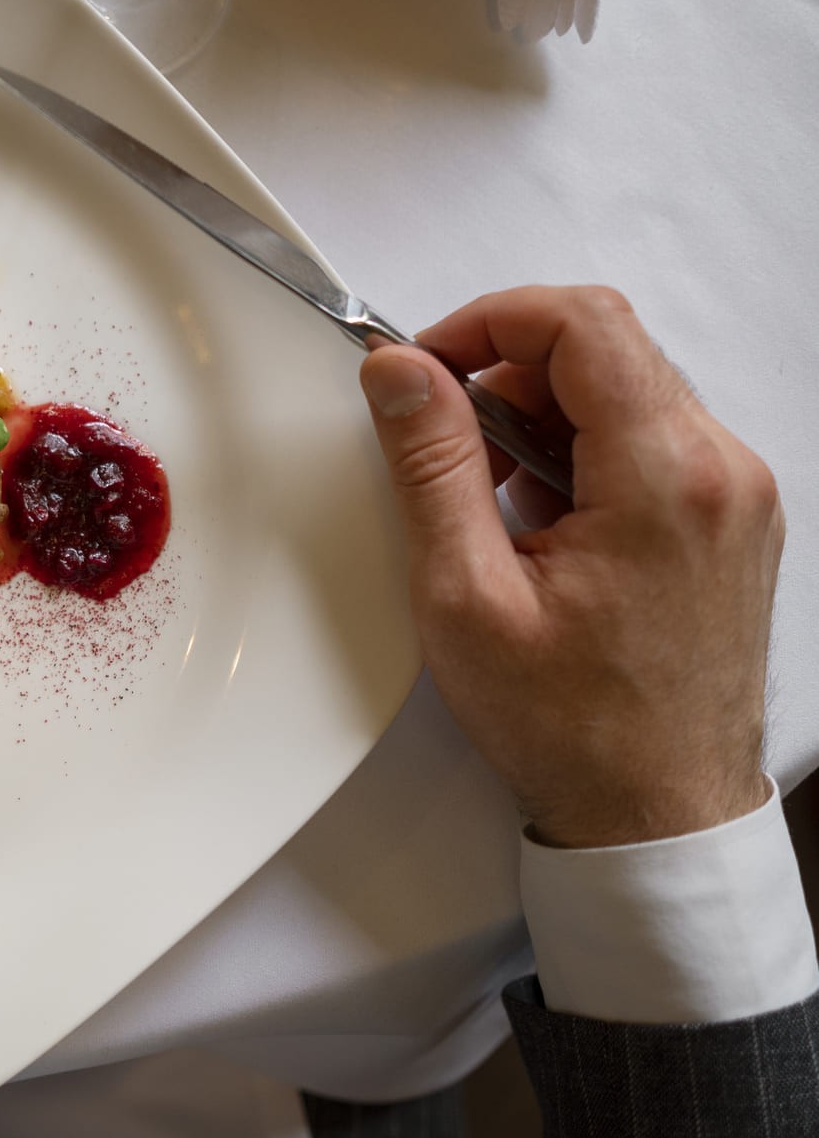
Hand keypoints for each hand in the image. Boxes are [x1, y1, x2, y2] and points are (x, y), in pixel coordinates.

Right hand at [358, 286, 781, 847]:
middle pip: (606, 349)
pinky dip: (583, 456)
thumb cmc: (571, 728)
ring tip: (490, 506)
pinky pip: (652, 440)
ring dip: (542, 418)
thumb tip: (400, 371)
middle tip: (444, 443)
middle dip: (507, 372)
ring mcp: (738, 494)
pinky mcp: (732, 519)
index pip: (582, 323)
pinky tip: (540, 527)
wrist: (659, 816)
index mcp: (665, 477)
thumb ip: (431, 465)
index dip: (487, 321)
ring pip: (627, 390)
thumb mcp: (465, 595)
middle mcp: (723, 470)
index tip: (426, 367)